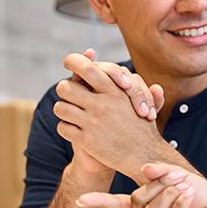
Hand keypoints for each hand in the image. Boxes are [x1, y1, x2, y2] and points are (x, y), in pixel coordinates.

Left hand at [54, 53, 170, 179]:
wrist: (145, 155)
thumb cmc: (141, 124)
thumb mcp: (137, 98)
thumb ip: (113, 75)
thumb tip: (90, 52)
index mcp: (115, 91)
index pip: (87, 68)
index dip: (73, 62)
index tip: (69, 62)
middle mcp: (102, 104)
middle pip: (65, 87)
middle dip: (65, 90)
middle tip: (70, 95)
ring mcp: (93, 122)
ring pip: (60, 108)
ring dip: (64, 110)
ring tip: (72, 114)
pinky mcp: (87, 141)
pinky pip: (63, 128)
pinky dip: (66, 128)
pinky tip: (75, 130)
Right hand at [77, 163, 206, 207]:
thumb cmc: (199, 197)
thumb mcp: (180, 176)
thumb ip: (162, 172)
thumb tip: (144, 169)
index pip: (116, 205)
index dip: (98, 201)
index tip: (80, 199)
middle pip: (136, 199)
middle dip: (158, 184)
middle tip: (180, 178)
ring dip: (170, 193)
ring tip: (187, 187)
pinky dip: (179, 204)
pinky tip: (189, 195)